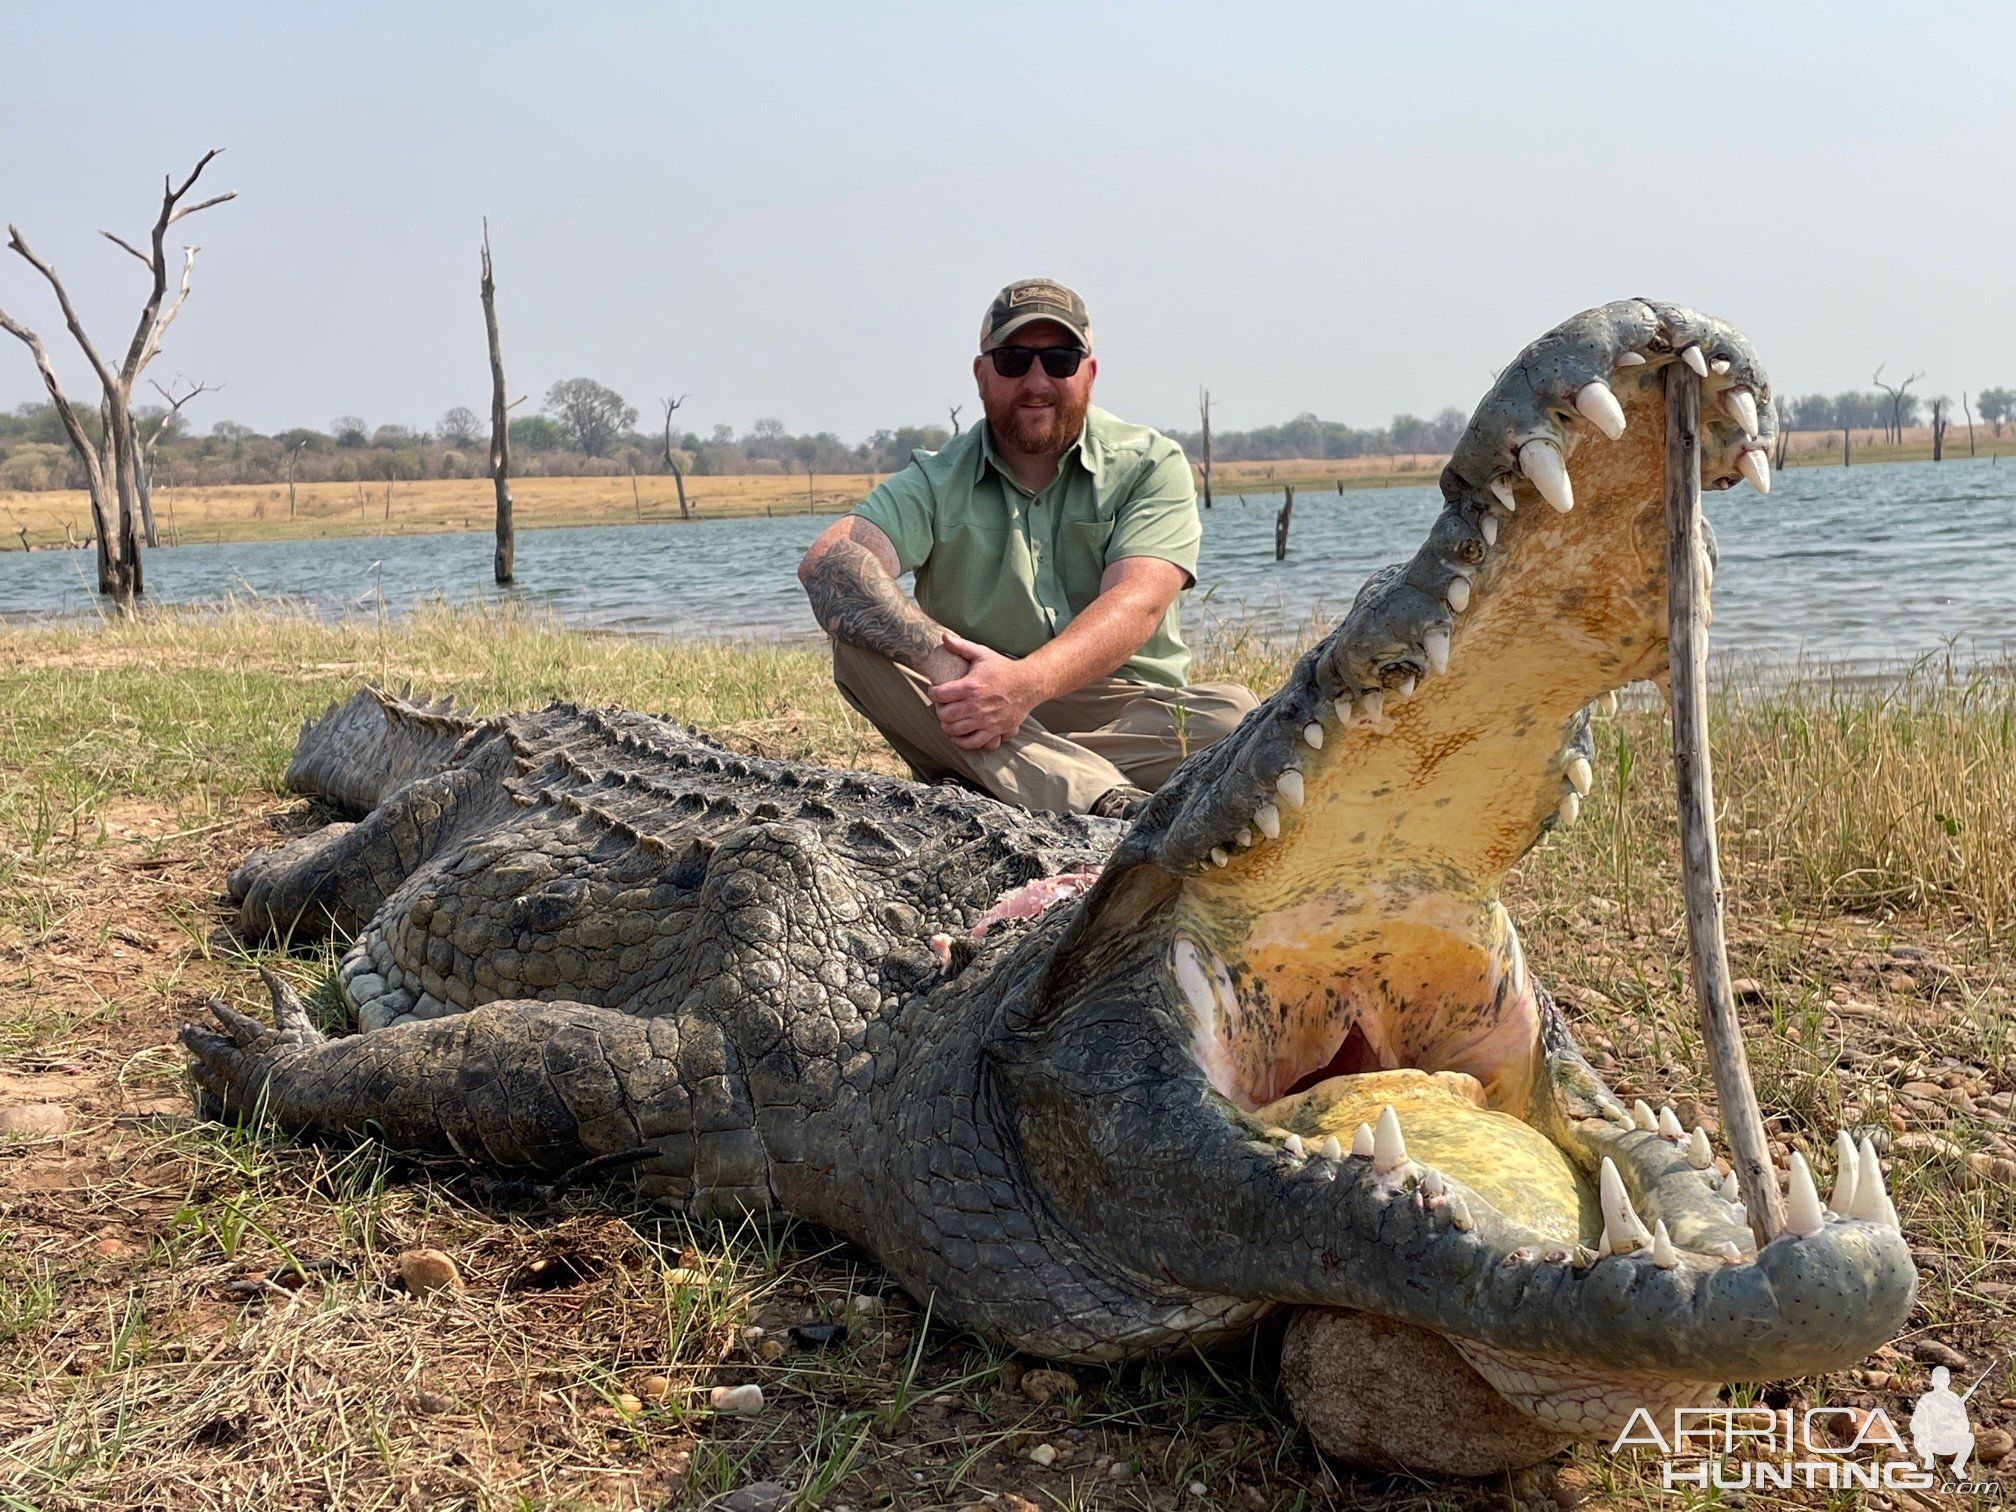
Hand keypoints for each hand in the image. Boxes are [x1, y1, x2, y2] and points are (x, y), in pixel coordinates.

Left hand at [928, 632, 1044, 750]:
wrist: (1029, 684)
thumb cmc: (1004, 669)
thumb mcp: (982, 654)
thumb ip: (961, 646)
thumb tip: (944, 637)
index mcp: (970, 687)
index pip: (939, 694)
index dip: (932, 692)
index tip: (934, 690)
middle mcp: (976, 706)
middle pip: (944, 715)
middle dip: (939, 710)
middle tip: (942, 705)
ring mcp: (985, 720)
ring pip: (955, 730)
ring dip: (947, 726)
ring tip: (949, 719)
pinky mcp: (994, 730)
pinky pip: (973, 742)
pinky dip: (962, 741)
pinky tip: (958, 735)